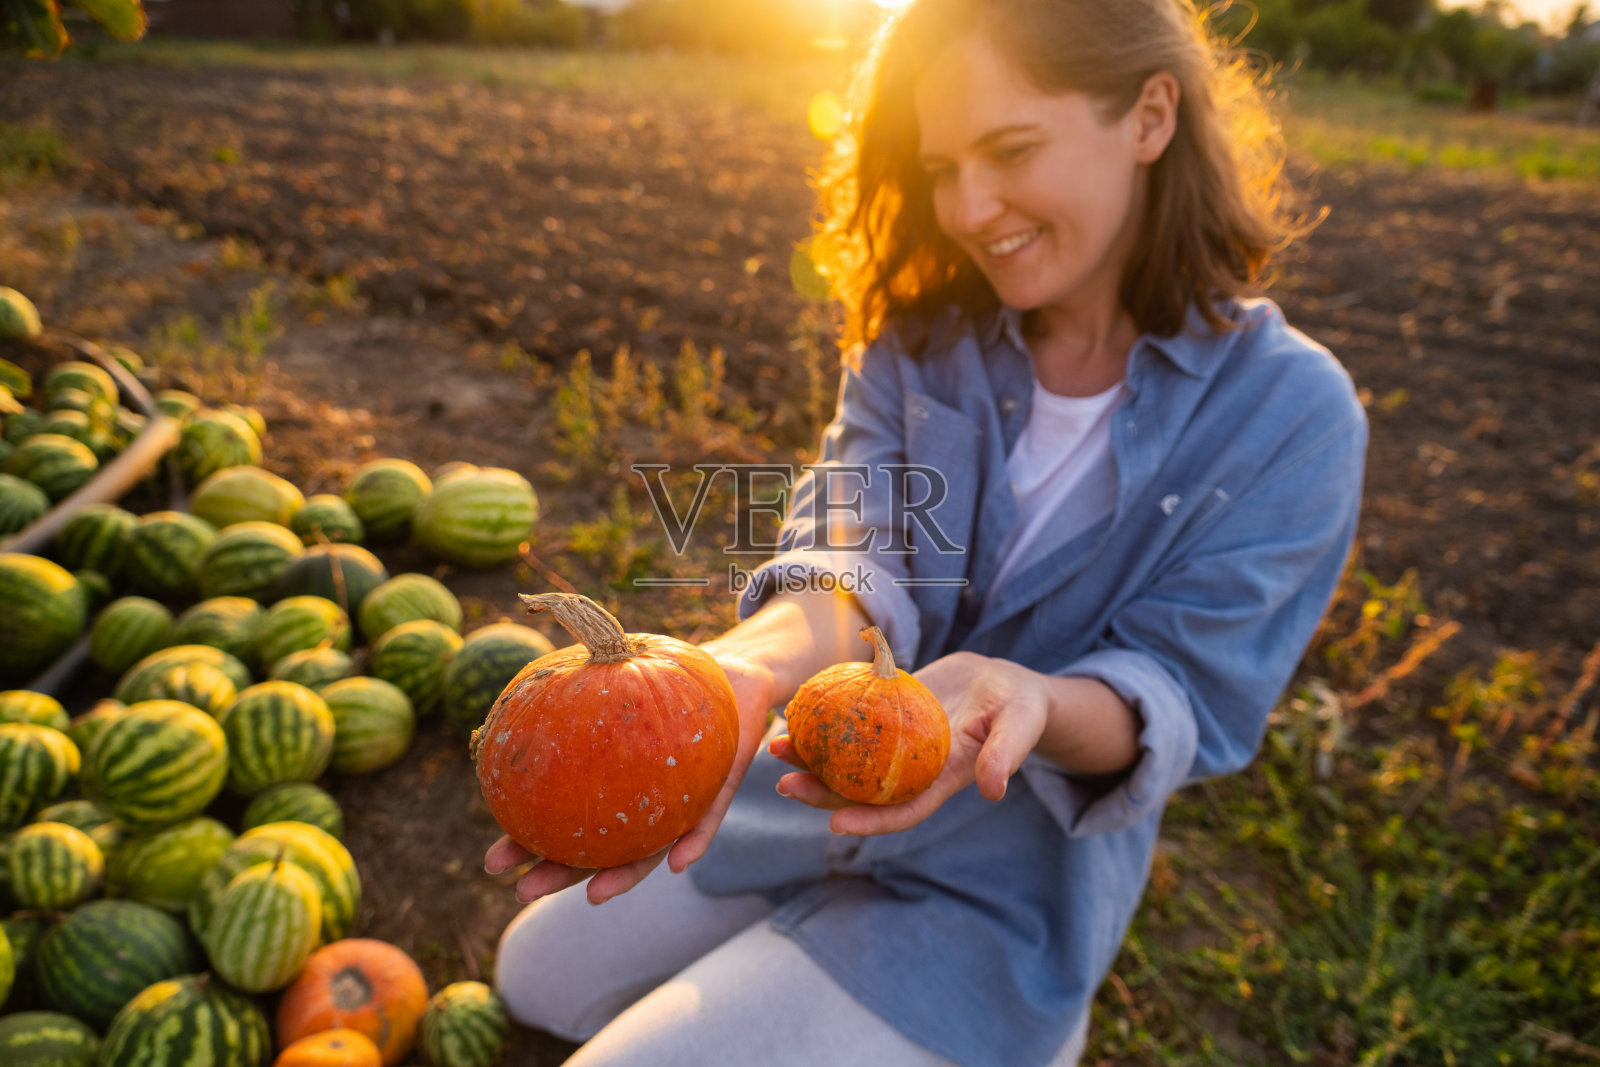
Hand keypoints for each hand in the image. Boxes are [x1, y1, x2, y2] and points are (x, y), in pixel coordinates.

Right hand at [484, 649, 777, 905]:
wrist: (731, 670)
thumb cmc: (667, 680)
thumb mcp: (618, 682)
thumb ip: (580, 695)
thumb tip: (518, 693)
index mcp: (615, 788)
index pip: (569, 825)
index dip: (533, 847)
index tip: (493, 863)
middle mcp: (644, 806)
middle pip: (598, 851)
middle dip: (560, 876)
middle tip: (521, 891)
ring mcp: (682, 803)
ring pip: (650, 851)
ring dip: (623, 877)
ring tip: (593, 897)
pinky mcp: (723, 788)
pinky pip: (707, 820)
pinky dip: (694, 843)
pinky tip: (678, 864)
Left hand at [769, 651, 1050, 835]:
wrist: (1004, 684)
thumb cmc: (1019, 708)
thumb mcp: (1020, 725)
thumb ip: (1007, 754)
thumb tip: (994, 789)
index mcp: (942, 779)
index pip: (903, 810)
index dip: (871, 821)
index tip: (835, 824)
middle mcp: (912, 770)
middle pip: (861, 790)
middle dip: (821, 793)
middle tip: (783, 784)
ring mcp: (896, 745)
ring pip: (847, 760)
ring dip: (811, 758)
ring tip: (776, 745)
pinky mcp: (888, 717)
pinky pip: (851, 724)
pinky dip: (825, 722)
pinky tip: (796, 710)